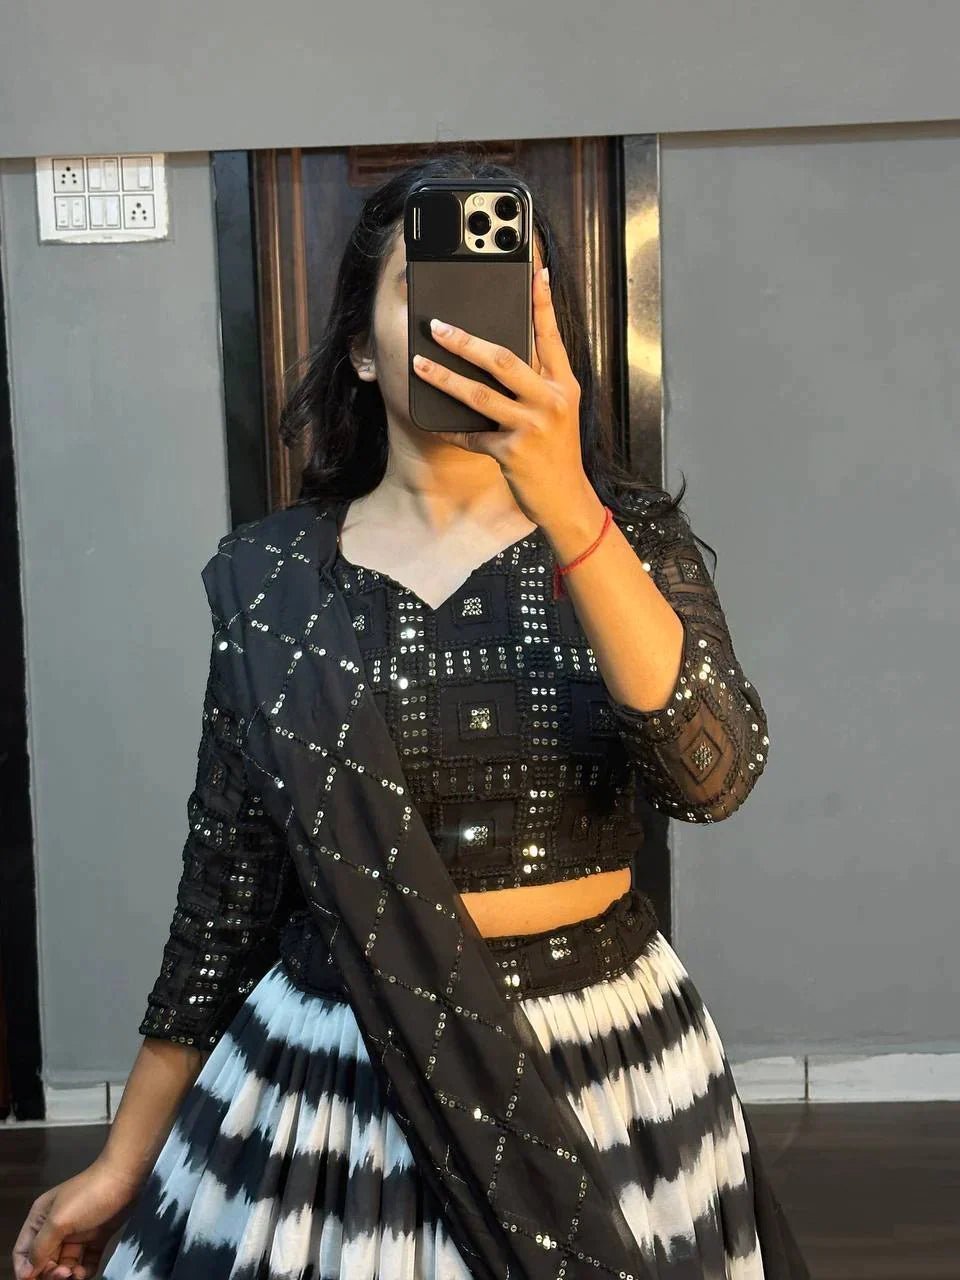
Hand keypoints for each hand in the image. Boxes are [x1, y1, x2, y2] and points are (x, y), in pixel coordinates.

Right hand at [12, 1160, 141, 1278]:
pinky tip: (86, 1272)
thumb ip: (40, 1247)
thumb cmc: (88, 1197)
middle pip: (44, 1260)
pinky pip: (85, 1261)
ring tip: (77, 1274)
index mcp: (41, 1219)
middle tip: (64, 1274)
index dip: (25, 1269)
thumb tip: (28, 1271)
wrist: (125, 1178)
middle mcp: (56, 1227)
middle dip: (50, 1272)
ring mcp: (77, 1233)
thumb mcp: (59, 1220)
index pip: (23, 1251)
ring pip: (65, 1263)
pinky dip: (84, 1271)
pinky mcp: (96, 1237)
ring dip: (68, 1274)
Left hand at [410, 266, 590, 528]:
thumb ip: (538, 382)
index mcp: (563, 385)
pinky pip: (473, 435)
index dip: (542, 303)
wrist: (567, 499)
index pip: (550, 336)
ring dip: (445, 378)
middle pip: (504, 360)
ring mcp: (533, 426)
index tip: (535, 270)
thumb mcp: (558, 411)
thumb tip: (497, 355)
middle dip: (466, 341)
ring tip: (420, 364)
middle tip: (438, 327)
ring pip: (481, 394)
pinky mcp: (513, 452)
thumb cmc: (557, 452)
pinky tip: (436, 423)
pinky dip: (452, 429)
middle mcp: (551, 401)